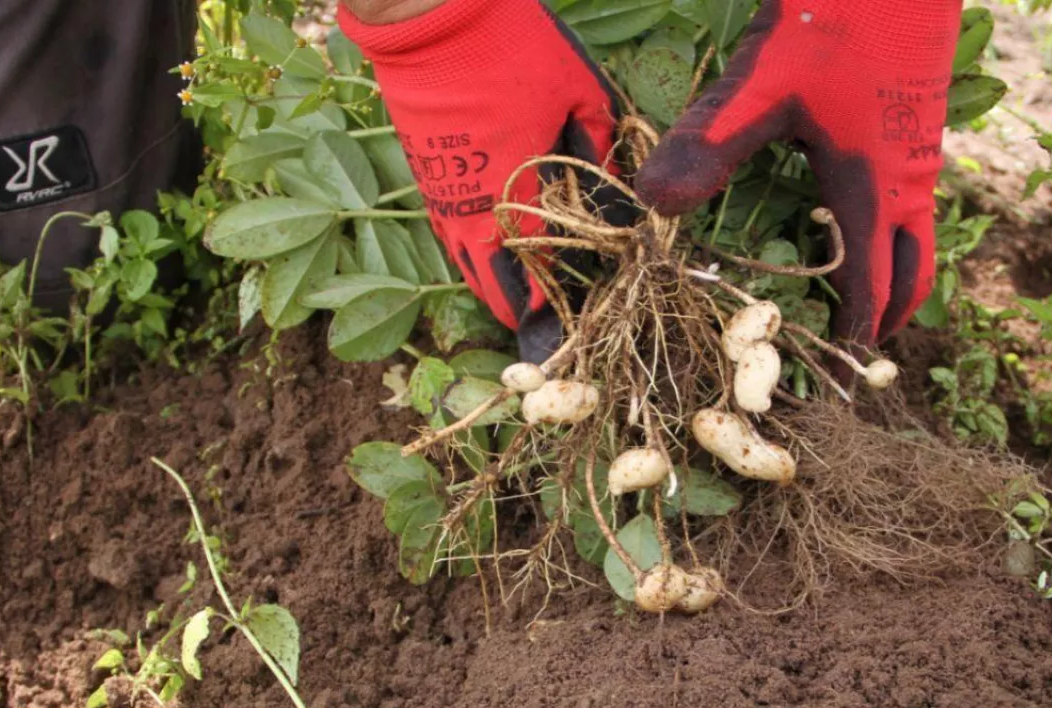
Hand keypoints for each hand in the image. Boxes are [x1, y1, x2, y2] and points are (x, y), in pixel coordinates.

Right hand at [339, 0, 620, 362]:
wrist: (433, 14)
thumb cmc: (514, 50)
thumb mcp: (581, 97)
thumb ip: (603, 156)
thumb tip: (627, 204)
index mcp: (516, 195)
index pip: (537, 274)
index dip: (551, 310)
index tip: (567, 332)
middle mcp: (471, 209)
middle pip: (492, 284)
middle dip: (517, 310)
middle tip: (540, 327)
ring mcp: (440, 194)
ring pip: (465, 263)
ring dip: (491, 284)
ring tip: (517, 302)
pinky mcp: (423, 175)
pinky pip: (447, 233)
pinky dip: (470, 251)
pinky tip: (489, 254)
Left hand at [637, 0, 961, 346]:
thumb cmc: (833, 16)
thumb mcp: (758, 84)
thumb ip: (709, 145)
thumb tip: (650, 204)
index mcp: (869, 187)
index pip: (870, 283)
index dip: (853, 327)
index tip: (835, 362)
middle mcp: (907, 179)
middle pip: (916, 271)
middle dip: (891, 313)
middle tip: (862, 345)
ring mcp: (921, 148)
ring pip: (921, 233)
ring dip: (897, 271)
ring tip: (862, 290)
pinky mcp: (921, 118)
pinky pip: (918, 196)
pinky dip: (896, 227)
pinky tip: (853, 207)